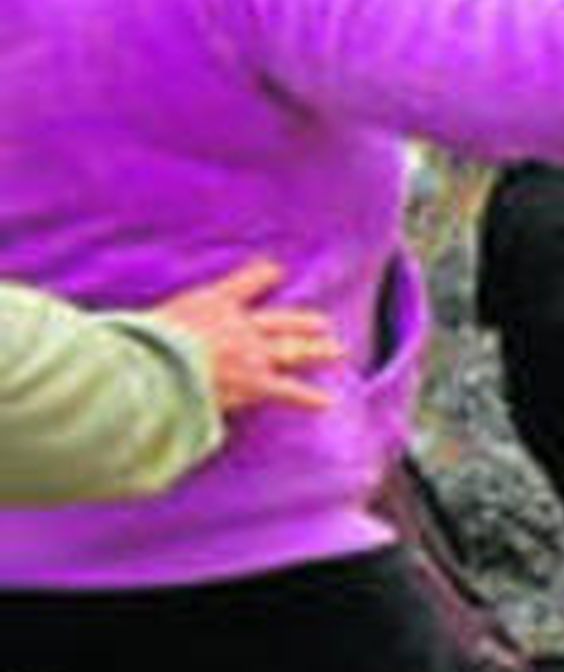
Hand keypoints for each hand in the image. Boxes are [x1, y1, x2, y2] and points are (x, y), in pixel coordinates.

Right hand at [155, 259, 341, 415]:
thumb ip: (147, 326)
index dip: (261, 276)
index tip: (274, 271)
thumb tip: (119, 336)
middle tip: (323, 323)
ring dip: (315, 349)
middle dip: (302, 322)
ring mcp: (251, 353)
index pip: (244, 283)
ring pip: (292, 350)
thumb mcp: (145, 324)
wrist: (159, 366)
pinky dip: (309, 396)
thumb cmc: (142, 345)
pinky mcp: (255, 381)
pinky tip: (327, 400)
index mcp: (211, 302)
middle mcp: (238, 324)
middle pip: (279, 319)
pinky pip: (288, 389)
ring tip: (336, 349)